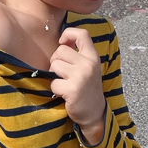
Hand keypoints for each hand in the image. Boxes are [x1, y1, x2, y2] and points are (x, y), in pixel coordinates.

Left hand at [49, 27, 105, 141]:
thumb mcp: (89, 68)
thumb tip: (62, 41)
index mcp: (93, 57)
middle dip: (56, 61)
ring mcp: (81, 76)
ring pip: (54, 65)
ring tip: (65, 83)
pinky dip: (55, 89)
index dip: (68, 33)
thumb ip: (78, 54)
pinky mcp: (72, 89)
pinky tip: (64, 93)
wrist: (94, 113)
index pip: (82, 34)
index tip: (62, 42)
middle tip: (63, 73)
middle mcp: (88, 64)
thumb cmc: (87, 88)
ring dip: (54, 75)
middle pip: (60, 50)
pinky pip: (53, 82)